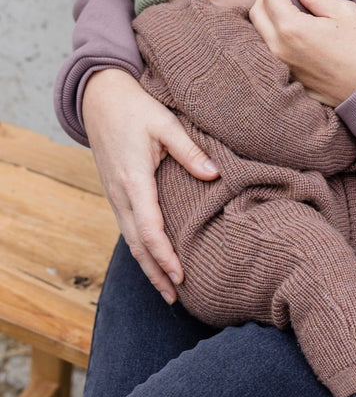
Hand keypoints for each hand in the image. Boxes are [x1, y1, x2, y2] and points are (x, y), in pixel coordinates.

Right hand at [82, 68, 219, 301]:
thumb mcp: (165, 124)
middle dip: (155, 273)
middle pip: (137, 244)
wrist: (100, 98)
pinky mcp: (116, 192)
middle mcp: (121, 193)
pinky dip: (140, 249)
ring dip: (147, 266)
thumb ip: (190, 151)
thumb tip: (215, 175)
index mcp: (134, 179)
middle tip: (176, 298)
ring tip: (166, 290)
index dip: (165, 256)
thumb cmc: (136, 108)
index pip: (150, 228)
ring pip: (130, 240)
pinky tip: (152, 259)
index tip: (181, 275)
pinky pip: (128, 228)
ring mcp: (115, 195)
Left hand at [249, 0, 355, 106]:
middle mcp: (280, 48)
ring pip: (258, 34)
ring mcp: (282, 65)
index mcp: (292, 28)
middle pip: (256, 14)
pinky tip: (289, 30)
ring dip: (266, 16)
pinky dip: (273, 35)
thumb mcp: (345, 12)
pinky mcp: (289, 77)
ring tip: (283, 6)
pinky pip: (270, 51)